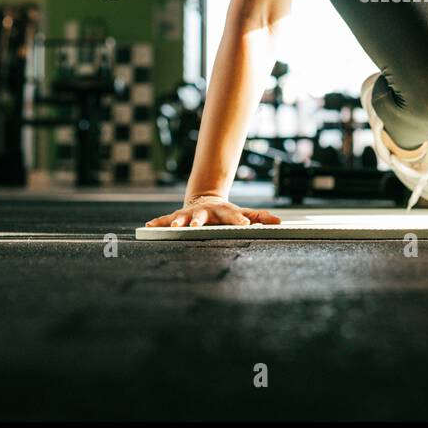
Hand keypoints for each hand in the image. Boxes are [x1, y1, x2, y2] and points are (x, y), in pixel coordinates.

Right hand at [145, 195, 281, 227]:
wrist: (205, 199)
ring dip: (177, 222)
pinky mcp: (177, 217)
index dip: (240, 220)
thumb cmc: (226, 212)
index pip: (233, 216)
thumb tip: (279, 221)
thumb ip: (260, 217)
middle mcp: (205, 212)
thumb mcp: (243, 213)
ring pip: (182, 218)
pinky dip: (158, 222)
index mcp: (223, 212)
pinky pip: (165, 219)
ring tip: (172, 227)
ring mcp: (190, 214)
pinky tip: (148, 226)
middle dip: (199, 222)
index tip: (246, 225)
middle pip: (203, 216)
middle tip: (197, 227)